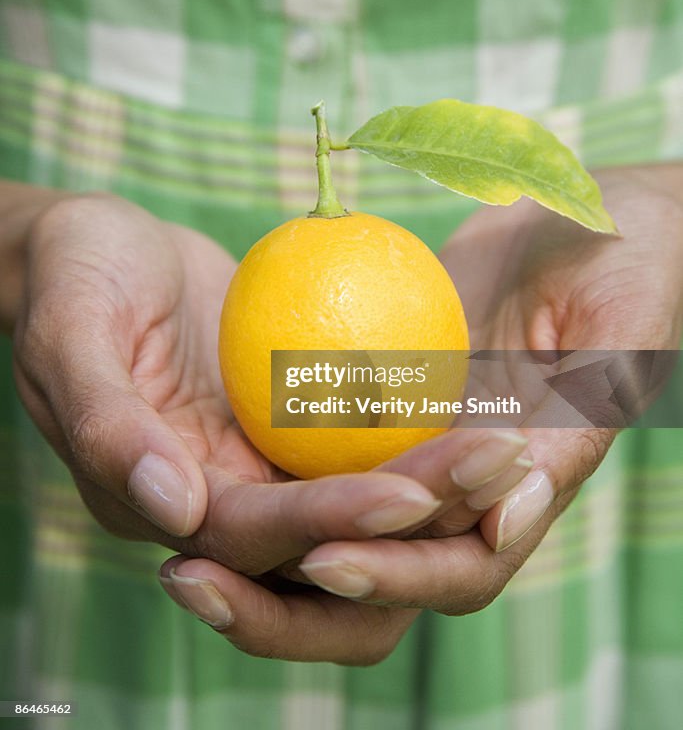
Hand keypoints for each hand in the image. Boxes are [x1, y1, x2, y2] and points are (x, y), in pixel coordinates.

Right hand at [9, 191, 527, 592]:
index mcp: (159, 500)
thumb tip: (173, 508)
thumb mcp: (71, 330)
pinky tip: (480, 395)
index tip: (410, 493)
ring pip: (359, 496)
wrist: (99, 247)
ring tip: (509, 438)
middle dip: (413, 516)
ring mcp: (262, 461)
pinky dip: (418, 427)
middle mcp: (219, 498)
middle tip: (496, 459)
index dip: (332, 523)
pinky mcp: (293, 420)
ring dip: (435, 479)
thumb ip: (107, 421)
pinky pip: (362, 435)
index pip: (256, 534)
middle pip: (327, 537)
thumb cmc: (73, 276)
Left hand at [158, 165, 682, 662]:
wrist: (594, 217)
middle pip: (379, 571)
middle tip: (197, 581)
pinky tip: (201, 440)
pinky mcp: (385, 395)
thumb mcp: (620, 339)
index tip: (324, 555)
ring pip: (339, 517)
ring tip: (172, 539)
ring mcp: (420, 442)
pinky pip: (324, 433)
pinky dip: (272, 452)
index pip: (458, 566)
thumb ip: (578, 428)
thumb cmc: (633, 269)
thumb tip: (505, 519)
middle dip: (293, 599)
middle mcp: (467, 486)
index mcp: (528, 490)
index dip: (396, 574)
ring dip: (263, 542)